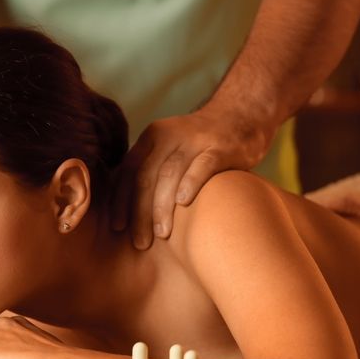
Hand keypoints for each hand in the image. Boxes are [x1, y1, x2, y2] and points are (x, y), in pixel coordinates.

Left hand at [110, 105, 271, 248]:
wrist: (241, 115)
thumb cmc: (199, 145)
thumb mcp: (170, 148)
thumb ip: (149, 169)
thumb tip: (127, 211)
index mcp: (152, 137)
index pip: (128, 171)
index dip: (121, 200)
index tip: (117, 227)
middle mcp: (169, 135)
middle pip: (146, 176)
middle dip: (140, 212)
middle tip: (140, 243)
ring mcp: (195, 140)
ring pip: (170, 174)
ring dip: (162, 207)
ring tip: (161, 234)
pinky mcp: (221, 147)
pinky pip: (203, 166)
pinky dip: (191, 183)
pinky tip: (183, 203)